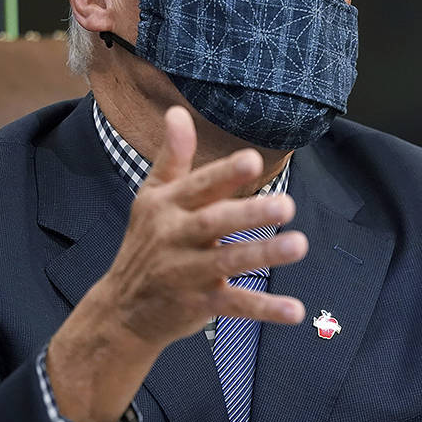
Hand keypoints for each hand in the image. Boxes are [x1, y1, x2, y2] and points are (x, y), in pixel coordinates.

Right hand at [47, 105, 307, 421]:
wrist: (121, 310)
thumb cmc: (146, 243)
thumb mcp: (153, 198)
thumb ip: (173, 157)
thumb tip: (176, 111)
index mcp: (167, 206)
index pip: (199, 186)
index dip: (225, 174)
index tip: (254, 160)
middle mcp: (174, 237)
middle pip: (215, 222)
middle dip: (250, 213)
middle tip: (287, 205)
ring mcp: (186, 273)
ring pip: (228, 261)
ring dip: (264, 254)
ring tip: (299, 245)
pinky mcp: (198, 305)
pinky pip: (235, 305)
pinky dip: (265, 309)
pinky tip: (295, 311)